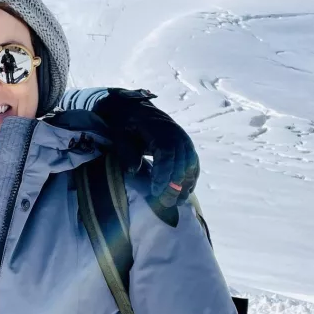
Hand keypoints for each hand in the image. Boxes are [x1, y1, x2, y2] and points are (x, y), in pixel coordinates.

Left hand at [91, 89, 199, 225]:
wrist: (133, 109)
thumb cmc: (125, 123)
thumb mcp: (120, 134)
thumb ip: (126, 151)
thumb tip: (134, 171)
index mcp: (160, 129)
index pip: (167, 153)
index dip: (163, 173)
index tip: (155, 191)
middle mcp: (176, 134)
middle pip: (181, 162)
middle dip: (174, 185)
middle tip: (165, 203)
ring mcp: (183, 140)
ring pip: (190, 165)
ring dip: (185, 185)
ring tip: (176, 202)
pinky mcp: (185, 146)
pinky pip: (193, 164)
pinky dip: (190, 178)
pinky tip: (185, 193)